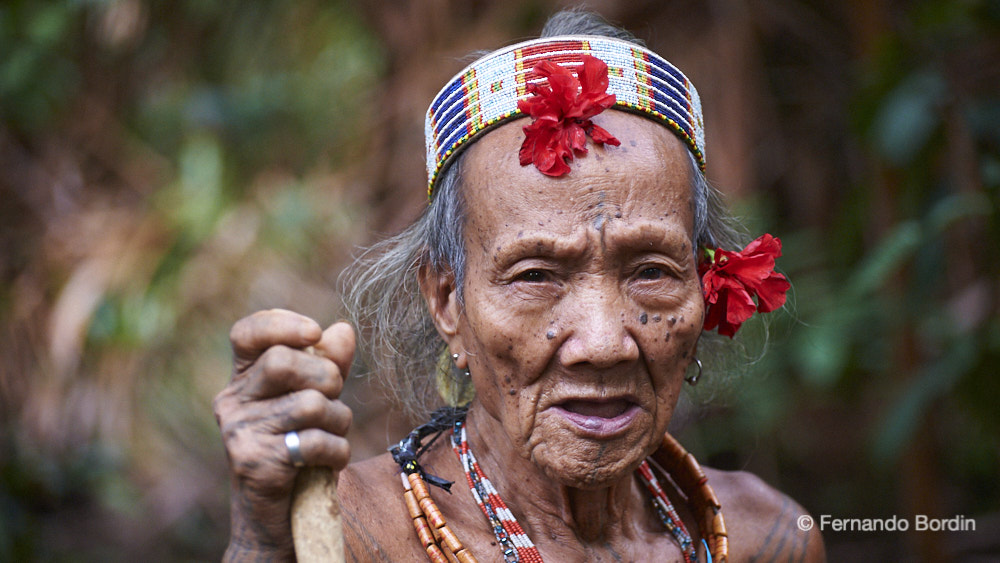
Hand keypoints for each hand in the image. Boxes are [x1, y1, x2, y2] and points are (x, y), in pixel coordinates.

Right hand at [214, 309, 354, 560]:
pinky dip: (337, 451)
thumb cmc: (298, 452)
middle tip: (333, 401)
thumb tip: (342, 329)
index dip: (282, 322)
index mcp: (242, 380)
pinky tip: (331, 461)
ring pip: (309, 403)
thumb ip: (328, 366)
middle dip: (327, 377)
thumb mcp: (315, 403)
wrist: (276, 519)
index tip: (315, 333)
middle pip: (283, 361)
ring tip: (333, 435)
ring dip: (339, 420)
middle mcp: (232, 402)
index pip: (246, 332)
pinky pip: (314, 441)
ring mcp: (239, 433)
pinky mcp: (254, 463)